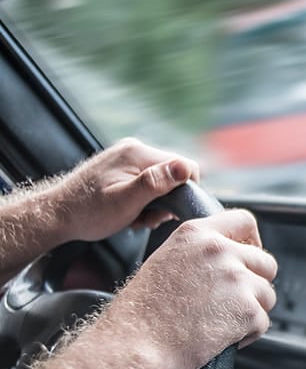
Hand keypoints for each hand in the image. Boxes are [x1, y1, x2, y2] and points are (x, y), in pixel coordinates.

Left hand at [53, 138, 200, 241]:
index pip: (185, 166)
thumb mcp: (126, 202)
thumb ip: (156, 183)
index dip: (186, 191)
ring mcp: (127, 156)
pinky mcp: (122, 166)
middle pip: (173, 173)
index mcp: (137, 153)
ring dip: (155, 202)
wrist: (57, 215)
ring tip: (136, 217)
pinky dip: (144, 198)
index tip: (170, 212)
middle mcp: (134, 148)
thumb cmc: (88, 213)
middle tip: (148, 219)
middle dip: (168, 200)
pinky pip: (147, 181)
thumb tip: (185, 168)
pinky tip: (130, 211)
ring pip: (161, 179)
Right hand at [98, 209, 277, 368]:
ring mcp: (237, 279)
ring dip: (252, 310)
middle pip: (265, 262)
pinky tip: (221, 338)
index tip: (250, 257)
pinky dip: (248, 334)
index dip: (253, 242)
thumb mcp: (166, 262)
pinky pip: (263, 322)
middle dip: (255, 284)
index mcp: (197, 234)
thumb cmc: (142, 314)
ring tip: (221, 323)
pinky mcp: (248, 309)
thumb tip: (229, 259)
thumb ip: (199, 253)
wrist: (135, 347)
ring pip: (267, 294)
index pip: (244, 221)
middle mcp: (220, 250)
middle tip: (232, 302)